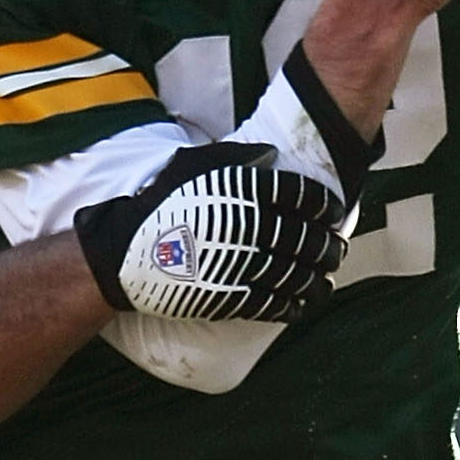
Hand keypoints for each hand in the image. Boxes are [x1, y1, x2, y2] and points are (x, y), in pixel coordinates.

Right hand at [75, 145, 347, 324]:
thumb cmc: (157, 205)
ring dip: (317, 279)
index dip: (325, 205)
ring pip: (295, 274)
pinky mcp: (228, 297)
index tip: (335, 212)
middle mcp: (248, 227)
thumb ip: (235, 158)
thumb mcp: (193, 165)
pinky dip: (292, 305)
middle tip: (337, 249)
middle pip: (305, 238)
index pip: (301, 197)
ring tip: (327, 280)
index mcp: (243, 192)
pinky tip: (302, 305)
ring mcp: (240, 264)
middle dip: (327, 246)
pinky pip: (271, 303)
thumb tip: (270, 154)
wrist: (123, 253)